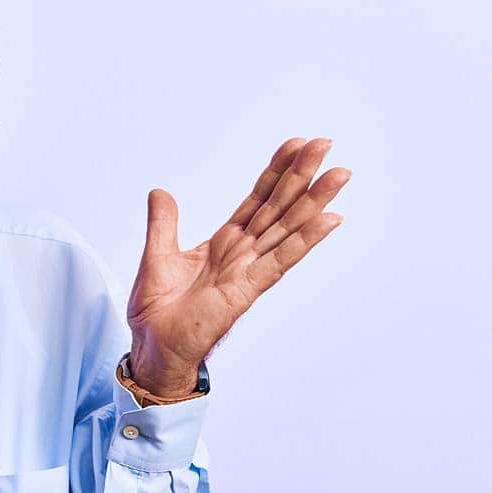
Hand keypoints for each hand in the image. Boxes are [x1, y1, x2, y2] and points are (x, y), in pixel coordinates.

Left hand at [126, 137, 349, 395]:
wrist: (152, 349)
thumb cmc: (157, 313)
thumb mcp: (156, 257)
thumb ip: (163, 224)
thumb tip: (160, 191)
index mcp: (223, 244)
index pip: (255, 201)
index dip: (275, 174)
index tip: (295, 145)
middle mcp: (242, 254)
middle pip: (277, 208)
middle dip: (300, 176)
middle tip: (325, 143)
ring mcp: (248, 272)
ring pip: (287, 229)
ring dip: (313, 202)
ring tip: (338, 174)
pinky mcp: (246, 291)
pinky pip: (279, 262)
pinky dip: (304, 241)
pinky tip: (329, 220)